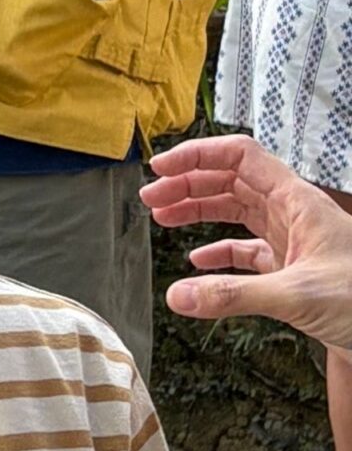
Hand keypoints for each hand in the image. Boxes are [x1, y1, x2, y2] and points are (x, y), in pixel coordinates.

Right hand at [141, 135, 351, 351]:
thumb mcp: (298, 296)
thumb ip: (233, 295)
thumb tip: (177, 295)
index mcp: (298, 202)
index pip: (241, 156)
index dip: (198, 155)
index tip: (161, 168)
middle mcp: (294, 214)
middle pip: (232, 180)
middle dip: (189, 184)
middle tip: (151, 198)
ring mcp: (293, 240)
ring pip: (237, 210)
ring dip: (199, 210)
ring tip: (163, 218)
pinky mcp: (293, 269)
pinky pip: (247, 249)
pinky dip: (219, 251)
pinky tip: (197, 262)